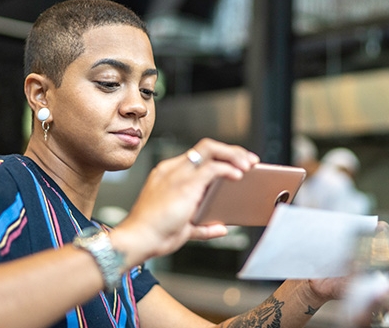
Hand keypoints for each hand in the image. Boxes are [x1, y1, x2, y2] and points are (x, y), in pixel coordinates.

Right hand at [115, 138, 259, 263]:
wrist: (138, 240)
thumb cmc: (154, 235)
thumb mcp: (184, 228)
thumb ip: (203, 227)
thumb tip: (221, 228)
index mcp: (169, 176)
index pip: (199, 156)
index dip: (221, 157)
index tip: (238, 165)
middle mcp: (172, 169)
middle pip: (207, 147)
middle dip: (232, 151)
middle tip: (250, 161)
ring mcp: (178, 174)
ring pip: (211, 150)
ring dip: (234, 155)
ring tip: (249, 165)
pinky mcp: (185, 183)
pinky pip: (212, 167)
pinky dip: (229, 169)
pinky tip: (239, 176)